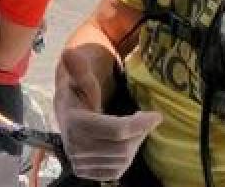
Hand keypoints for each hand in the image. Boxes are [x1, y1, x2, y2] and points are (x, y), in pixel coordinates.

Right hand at [54, 48, 161, 181]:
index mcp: (72, 119)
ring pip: (120, 161)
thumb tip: (68, 53)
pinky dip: (126, 158)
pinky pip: (115, 171)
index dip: (139, 125)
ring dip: (134, 143)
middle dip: (139, 133)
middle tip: (145, 118)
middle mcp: (72, 144)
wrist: (71, 97)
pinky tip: (126, 142)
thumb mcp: (81, 67)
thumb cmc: (81, 78)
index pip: (114, 130)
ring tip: (135, 127)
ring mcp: (78, 160)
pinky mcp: (84, 170)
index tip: (157, 116)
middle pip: (120, 149)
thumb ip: (79, 65)